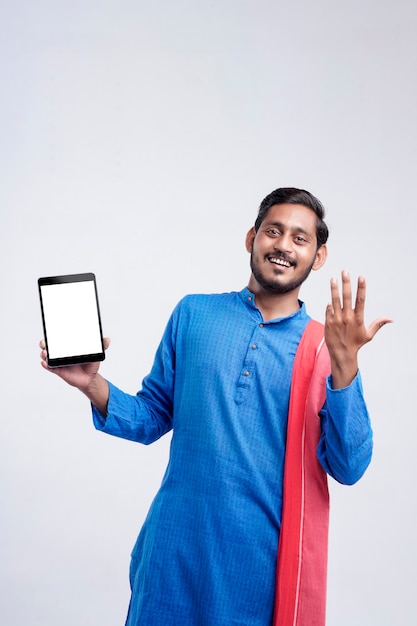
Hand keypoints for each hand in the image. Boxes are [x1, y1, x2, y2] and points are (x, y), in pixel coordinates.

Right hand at [39, 338, 110, 391]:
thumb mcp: (95, 354)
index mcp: (68, 347)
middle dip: (44, 344)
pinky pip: (50, 368)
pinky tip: (45, 363)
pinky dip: (46, 365)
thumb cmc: (89, 364)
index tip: (49, 332)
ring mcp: (58, 362)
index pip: (57, 339)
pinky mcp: (58, 371)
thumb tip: (107, 340)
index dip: (51, 335)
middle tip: (45, 344)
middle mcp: (60, 354)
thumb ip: (100, 346)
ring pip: (47, 357)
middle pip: (48, 347)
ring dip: (44, 354)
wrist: (89, 378)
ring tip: (45, 354)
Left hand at [324, 271, 392, 387]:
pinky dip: (330, 304)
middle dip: (346, 283)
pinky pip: (328, 309)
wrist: (341, 354)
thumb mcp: (368, 334)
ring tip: (333, 279)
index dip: (361, 288)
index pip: (360, 300)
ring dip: (334, 289)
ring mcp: (336, 319)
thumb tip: (391, 319)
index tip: (361, 277)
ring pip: (335, 300)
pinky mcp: (328, 322)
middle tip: (345, 271)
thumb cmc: (356, 343)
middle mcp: (347, 318)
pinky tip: (331, 298)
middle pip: (346, 297)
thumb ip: (378, 324)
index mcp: (358, 319)